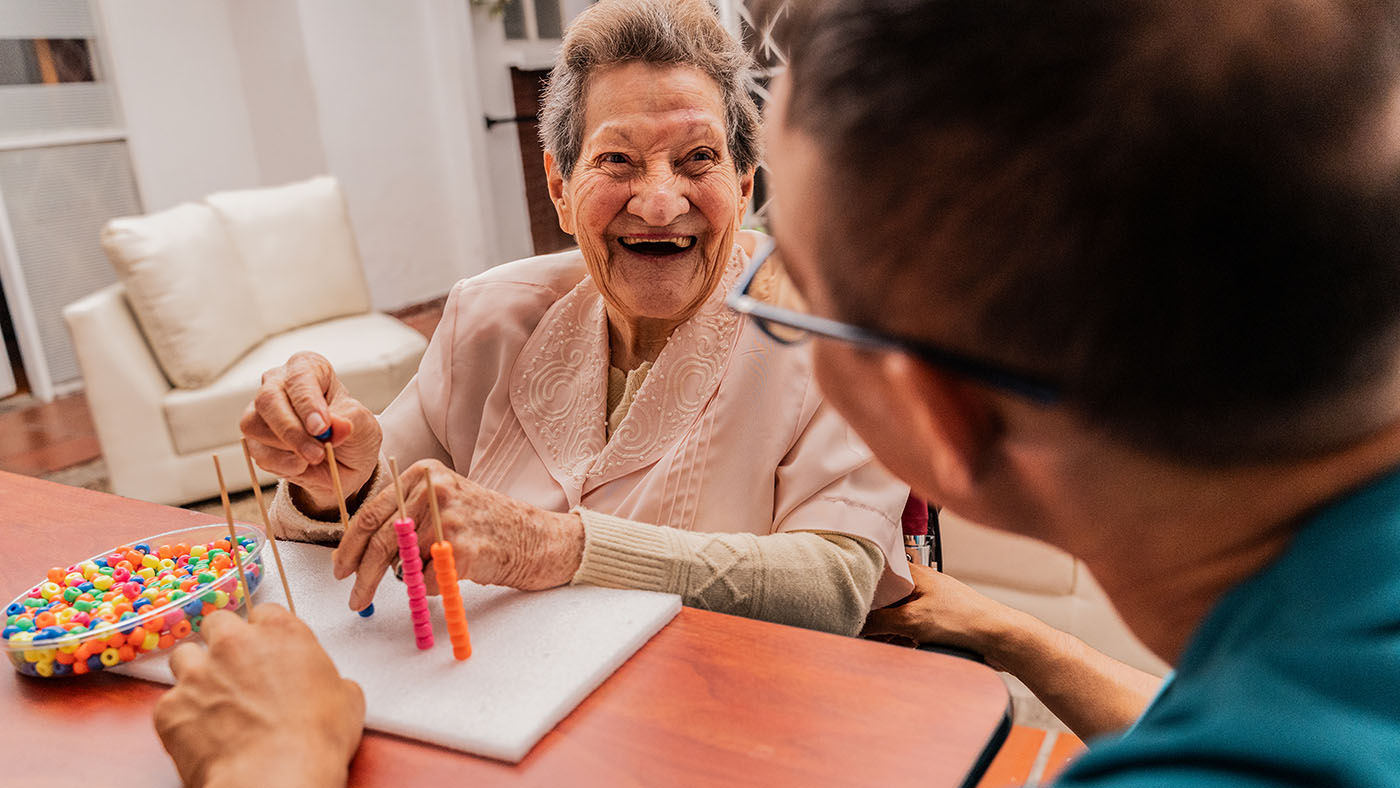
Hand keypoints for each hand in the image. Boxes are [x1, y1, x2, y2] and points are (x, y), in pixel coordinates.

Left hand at [154, 604, 363, 787]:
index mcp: (280, 632)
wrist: (277, 775)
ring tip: (212, 700)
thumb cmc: (314, 739)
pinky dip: (181, 717)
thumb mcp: (346, 697)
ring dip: (196, 673)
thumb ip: (327, 678)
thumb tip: (328, 690)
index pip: (264, 612)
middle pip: (218, 623)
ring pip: (184, 657)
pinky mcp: (171, 708)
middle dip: (223, 643)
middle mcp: (235, 643)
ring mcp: (197, 674)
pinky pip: (168, 704)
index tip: (266, 649)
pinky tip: (200, 735)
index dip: (264, 632)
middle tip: (236, 669)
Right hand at [240, 352, 381, 515]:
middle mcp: (278, 383)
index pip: (300, 377)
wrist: (345, 462)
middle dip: (293, 431)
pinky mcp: (253, 439)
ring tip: (317, 456)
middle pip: (268, 399)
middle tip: (318, 453)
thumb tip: (334, 424)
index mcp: (308, 368)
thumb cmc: (352, 432)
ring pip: (255, 426)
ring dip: (289, 449)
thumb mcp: (364, 424)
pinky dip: (283, 465)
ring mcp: (260, 411)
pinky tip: (303, 464)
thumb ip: (350, 420)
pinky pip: (258, 453)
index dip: (307, 403)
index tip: (321, 428)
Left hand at [331, 459, 584, 610]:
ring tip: (434, 574)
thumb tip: (360, 551)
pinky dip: (436, 587)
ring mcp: (449, 517)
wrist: (536, 537)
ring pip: (403, 563)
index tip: (341, 569)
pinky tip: (458, 573)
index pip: (371, 513)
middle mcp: (434, 490)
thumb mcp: (443, 502)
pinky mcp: (462, 547)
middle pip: (380, 540)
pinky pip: (428, 580)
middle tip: (354, 599)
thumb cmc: (485, 524)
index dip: (350, 546)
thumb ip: (405, 516)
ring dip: (408, 580)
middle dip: (362, 575)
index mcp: (423, 474)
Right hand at [862, 563, 1020, 669]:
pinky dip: (902, 637)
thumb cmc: (965, 619)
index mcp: (912, 573)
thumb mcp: (911, 620)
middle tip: (863, 631)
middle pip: (884, 599)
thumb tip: (853, 622)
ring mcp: (929, 602)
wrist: (999, 637)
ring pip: (896, 615)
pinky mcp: (937, 620)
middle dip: (873, 617)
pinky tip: (901, 647)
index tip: (848, 607)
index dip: (861, 593)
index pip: (875, 577)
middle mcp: (920, 584)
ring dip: (888, 630)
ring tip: (884, 642)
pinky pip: (910, 627)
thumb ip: (877, 621)